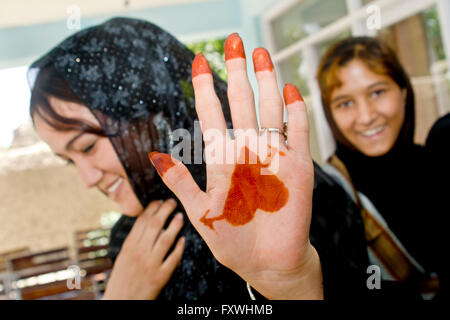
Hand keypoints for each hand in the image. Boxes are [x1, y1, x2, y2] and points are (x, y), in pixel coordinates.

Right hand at [103, 199, 184, 299]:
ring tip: (181, 216)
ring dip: (175, 225)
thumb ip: (135, 239)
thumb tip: (147, 220)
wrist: (120, 302)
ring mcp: (150, 265)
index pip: (142, 221)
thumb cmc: (122, 277)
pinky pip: (172, 259)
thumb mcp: (123, 255)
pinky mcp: (159, 278)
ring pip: (165, 239)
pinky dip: (179, 248)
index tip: (160, 199)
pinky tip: (183, 239)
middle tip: (173, 202)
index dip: (152, 207)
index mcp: (129, 246)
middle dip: (165, 210)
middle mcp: (139, 253)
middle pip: (155, 226)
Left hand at [149, 34, 321, 298]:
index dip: (205, 89)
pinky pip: (298, 134)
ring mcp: (274, 157)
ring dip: (266, 83)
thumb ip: (182, 184)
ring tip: (260, 54)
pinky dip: (296, 112)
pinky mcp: (298, 168)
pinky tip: (291, 90)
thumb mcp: (201, 213)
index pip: (213, 116)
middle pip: (241, 104)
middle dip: (237, 73)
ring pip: (269, 111)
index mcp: (224, 161)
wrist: (268, 263)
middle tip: (233, 40)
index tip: (197, 61)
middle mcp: (248, 152)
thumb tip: (157, 156)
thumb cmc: (233, 241)